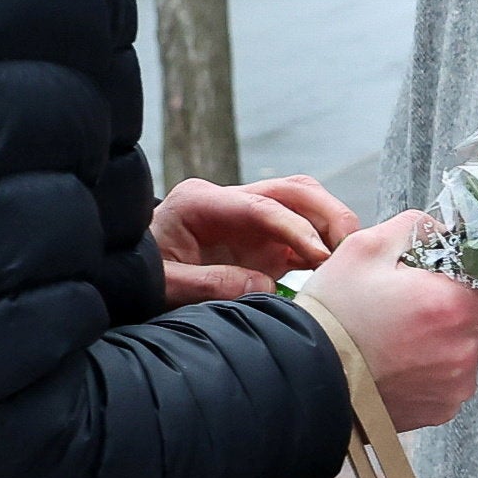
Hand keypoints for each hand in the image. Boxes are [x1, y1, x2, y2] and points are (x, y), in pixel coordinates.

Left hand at [158, 173, 358, 304]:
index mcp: (201, 202)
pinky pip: (305, 236)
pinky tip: (340, 269)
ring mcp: (250, 222)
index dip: (295, 227)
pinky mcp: (263, 244)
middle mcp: (230, 204)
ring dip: (333, 227)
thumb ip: (210, 284)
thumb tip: (263, 286)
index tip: (320, 254)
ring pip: (306, 207)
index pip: (261, 205)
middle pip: (293, 191)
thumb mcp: (164, 285)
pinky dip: (326, 249)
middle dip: (328, 214)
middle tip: (350, 247)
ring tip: (351, 258)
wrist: (126, 279)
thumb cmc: (140, 278)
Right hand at [289, 214, 477, 431]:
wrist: (304, 375)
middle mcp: (464, 349)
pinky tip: (398, 364)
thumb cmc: (333, 314)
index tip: (459, 283)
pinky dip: (432, 372)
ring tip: (400, 339)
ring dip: (446, 343)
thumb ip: (415, 228)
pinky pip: (450, 382)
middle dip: (459, 312)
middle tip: (416, 308)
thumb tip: (442, 229)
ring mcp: (455, 384)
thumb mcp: (365, 249)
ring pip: (467, 353)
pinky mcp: (442, 410)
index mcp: (453, 306)